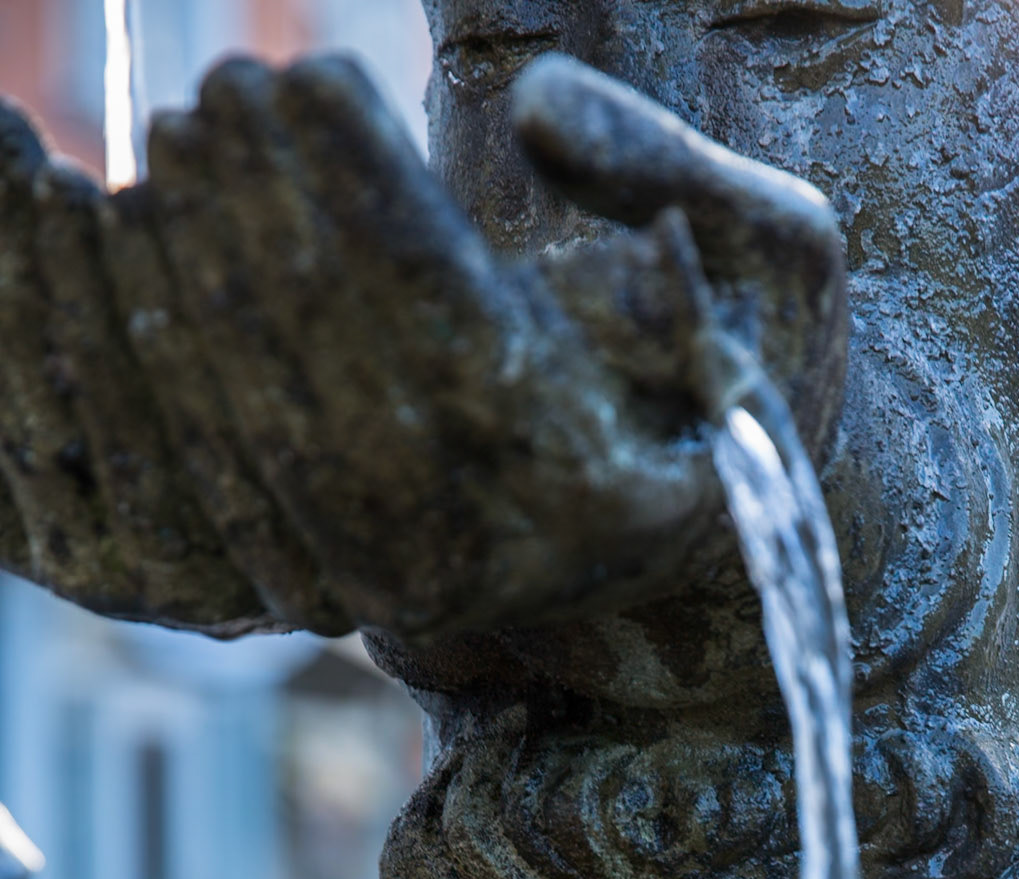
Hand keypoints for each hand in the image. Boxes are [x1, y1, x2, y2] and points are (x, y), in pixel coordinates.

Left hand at [1, 54, 844, 641]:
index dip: (367, 191)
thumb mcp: (777, 261)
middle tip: (222, 83)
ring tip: (184, 137)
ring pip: (278, 420)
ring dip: (212, 272)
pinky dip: (197, 358)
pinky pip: (252, 471)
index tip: (306, 69)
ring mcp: (426, 591)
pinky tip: (167, 248)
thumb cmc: (742, 376)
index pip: (454, 316)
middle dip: (267, 211)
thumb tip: (536, 105)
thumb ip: (673, 172)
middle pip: (345, 366)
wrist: (707, 535)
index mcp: (608, 488)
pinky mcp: (363, 594)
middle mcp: (505, 559)